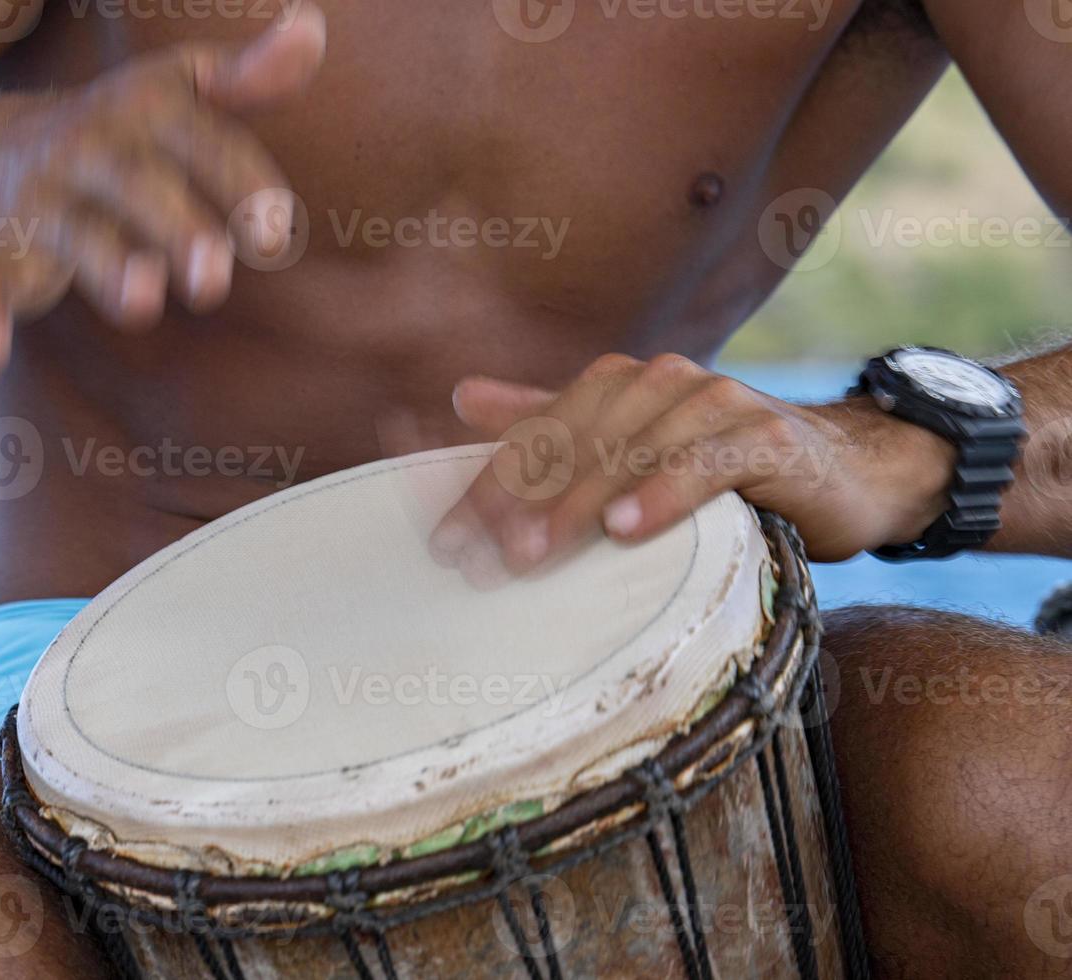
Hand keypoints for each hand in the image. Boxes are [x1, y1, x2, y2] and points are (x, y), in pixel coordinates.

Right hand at [0, 5, 326, 373]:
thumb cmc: (115, 131)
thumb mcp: (176, 93)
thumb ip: (247, 78)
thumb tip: (311, 29)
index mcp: (144, 108)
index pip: (204, 139)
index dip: (241, 183)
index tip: (275, 233)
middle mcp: (89, 147)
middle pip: (138, 184)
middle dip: (177, 227)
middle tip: (215, 281)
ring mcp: (37, 199)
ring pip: (72, 233)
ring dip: (105, 266)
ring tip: (142, 304)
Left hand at [431, 354, 958, 570]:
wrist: (845, 469)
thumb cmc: (722, 465)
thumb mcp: (630, 443)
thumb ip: (549, 419)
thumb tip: (459, 396)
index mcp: (619, 382)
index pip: (538, 434)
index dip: (488, 487)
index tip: (448, 543)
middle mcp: (661, 381)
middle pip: (574, 442)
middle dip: (519, 503)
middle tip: (479, 560)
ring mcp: (716, 402)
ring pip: (630, 453)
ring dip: (578, 504)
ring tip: (532, 554)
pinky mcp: (767, 435)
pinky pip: (706, 465)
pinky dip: (664, 494)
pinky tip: (626, 530)